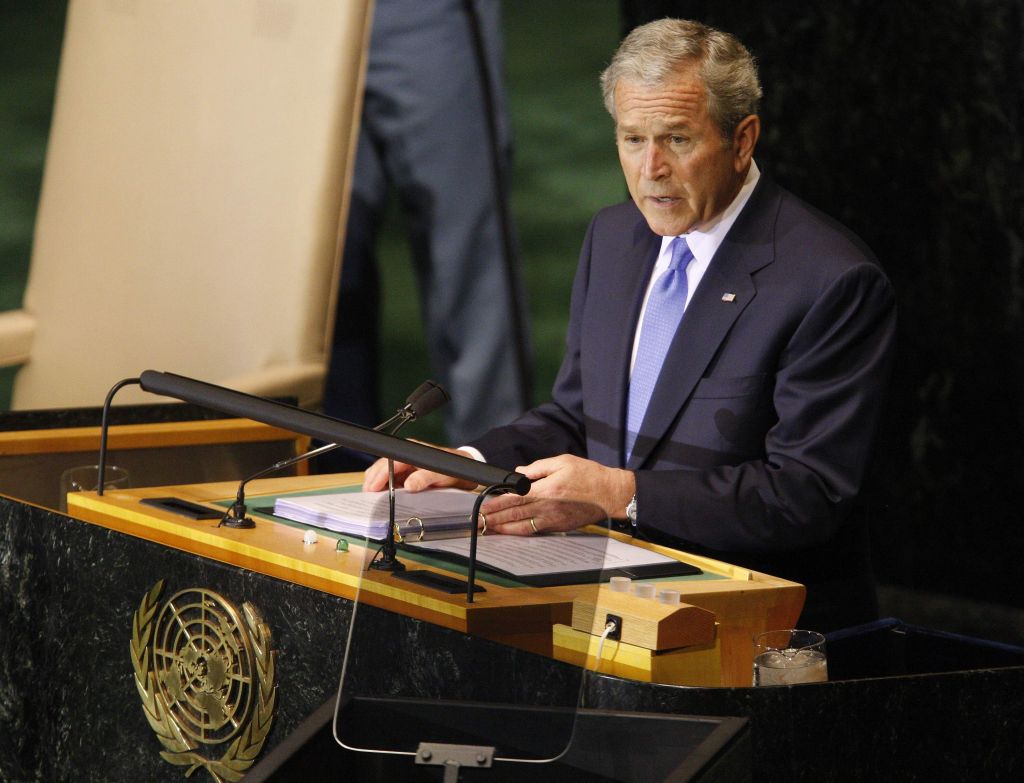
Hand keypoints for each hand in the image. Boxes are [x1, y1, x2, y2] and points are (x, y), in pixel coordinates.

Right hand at [361, 447, 476, 492]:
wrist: (464, 471)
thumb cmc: (452, 469)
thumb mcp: (440, 474)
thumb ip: (425, 478)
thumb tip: (409, 485)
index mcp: (410, 452)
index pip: (388, 463)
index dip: (378, 476)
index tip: (372, 489)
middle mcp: (405, 456)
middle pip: (381, 467)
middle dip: (373, 481)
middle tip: (368, 498)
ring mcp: (405, 465)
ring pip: (383, 473)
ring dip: (377, 485)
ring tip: (373, 499)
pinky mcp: (406, 474)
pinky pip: (390, 480)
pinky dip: (384, 488)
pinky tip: (383, 498)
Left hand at [481, 454, 634, 534]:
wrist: (610, 493)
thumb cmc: (588, 475)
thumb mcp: (562, 461)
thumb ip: (538, 468)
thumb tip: (518, 473)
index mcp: (545, 490)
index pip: (513, 499)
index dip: (496, 504)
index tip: (482, 507)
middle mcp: (546, 508)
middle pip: (513, 515)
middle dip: (493, 519)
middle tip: (478, 522)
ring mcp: (552, 520)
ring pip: (522, 527)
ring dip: (503, 529)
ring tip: (488, 529)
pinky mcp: (559, 526)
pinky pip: (535, 531)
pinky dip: (520, 533)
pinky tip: (510, 532)